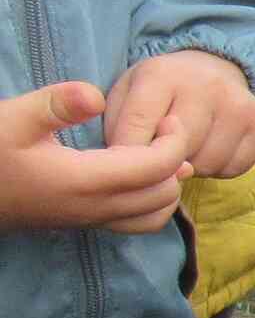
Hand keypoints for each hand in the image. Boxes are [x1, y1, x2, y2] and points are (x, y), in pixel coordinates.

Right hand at [0, 81, 188, 232]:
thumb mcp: (12, 118)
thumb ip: (56, 105)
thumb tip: (97, 95)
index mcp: (86, 181)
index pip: (158, 168)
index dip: (175, 141)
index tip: (169, 118)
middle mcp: (93, 208)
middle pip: (164, 195)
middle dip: (174, 163)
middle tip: (163, 131)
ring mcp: (86, 220)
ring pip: (151, 217)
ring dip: (165, 187)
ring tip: (156, 154)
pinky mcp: (78, 223)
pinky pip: (131, 223)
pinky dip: (149, 202)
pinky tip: (134, 175)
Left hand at [104, 50, 254, 179]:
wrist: (208, 70)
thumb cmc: (157, 93)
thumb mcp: (124, 99)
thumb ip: (120, 132)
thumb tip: (152, 172)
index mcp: (161, 73)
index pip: (136, 129)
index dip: (129, 155)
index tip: (129, 159)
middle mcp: (206, 84)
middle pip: (176, 151)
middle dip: (163, 161)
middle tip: (161, 148)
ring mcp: (239, 103)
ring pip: (206, 164)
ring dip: (192, 166)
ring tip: (187, 146)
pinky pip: (233, 169)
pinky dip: (218, 168)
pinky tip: (210, 147)